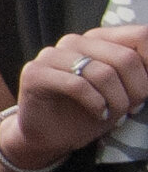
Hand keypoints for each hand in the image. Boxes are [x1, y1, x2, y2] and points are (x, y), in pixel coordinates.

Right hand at [6, 24, 147, 166]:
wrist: (49, 136)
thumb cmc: (91, 111)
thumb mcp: (125, 90)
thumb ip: (140, 71)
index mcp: (99, 39)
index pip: (141, 36)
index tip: (146, 90)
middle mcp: (75, 41)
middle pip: (126, 58)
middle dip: (137, 90)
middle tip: (132, 108)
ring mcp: (52, 55)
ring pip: (103, 73)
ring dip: (117, 101)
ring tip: (114, 115)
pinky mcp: (35, 73)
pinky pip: (77, 86)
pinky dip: (96, 104)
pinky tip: (98, 114)